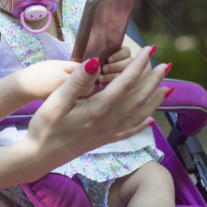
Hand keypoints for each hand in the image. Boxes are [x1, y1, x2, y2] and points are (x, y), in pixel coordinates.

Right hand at [20, 48, 168, 173]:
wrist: (39, 156)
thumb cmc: (45, 127)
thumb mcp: (56, 101)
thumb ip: (77, 81)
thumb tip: (96, 61)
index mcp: (98, 108)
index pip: (125, 83)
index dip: (138, 65)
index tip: (148, 50)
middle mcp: (108, 121)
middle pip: (138, 98)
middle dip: (152, 80)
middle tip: (165, 65)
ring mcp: (108, 133)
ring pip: (138, 114)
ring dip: (154, 100)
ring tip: (167, 89)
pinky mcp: (103, 140)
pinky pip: (129, 131)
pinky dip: (142, 124)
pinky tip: (150, 120)